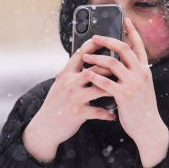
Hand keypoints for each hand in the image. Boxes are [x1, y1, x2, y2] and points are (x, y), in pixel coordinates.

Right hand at [22, 39, 115, 162]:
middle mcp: (69, 83)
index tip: (106, 40)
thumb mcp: (59, 86)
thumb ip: (71, 75)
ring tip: (123, 90)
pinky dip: (108, 114)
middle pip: (95, 69)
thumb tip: (85, 64)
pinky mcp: (78, 113)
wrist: (44, 127)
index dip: (94, 46)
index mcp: (65, 75)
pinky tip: (113, 115)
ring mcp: (74, 98)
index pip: (80, 55)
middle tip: (124, 68)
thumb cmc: (54, 105)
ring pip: (99, 88)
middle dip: (111, 68)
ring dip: (113, 89)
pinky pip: (99, 111)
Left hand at [81, 18, 168, 167]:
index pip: (139, 46)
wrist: (148, 128)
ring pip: (112, 63)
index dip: (132, 32)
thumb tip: (124, 62)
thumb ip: (135, 73)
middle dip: (107, 40)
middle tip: (95, 37)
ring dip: (96, 58)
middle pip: (123, 49)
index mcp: (145, 70)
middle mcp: (141, 74)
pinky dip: (94, 77)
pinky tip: (86, 74)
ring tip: (85, 56)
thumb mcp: (143, 87)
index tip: (125, 20)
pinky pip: (106, 82)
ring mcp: (133, 84)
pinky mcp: (124, 95)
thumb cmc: (142, 108)